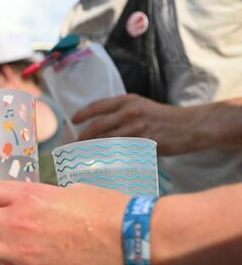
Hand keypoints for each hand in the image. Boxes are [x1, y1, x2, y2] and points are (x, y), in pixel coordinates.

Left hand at [72, 94, 192, 154]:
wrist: (191, 126)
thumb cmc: (164, 117)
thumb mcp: (142, 106)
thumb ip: (121, 112)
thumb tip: (98, 125)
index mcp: (128, 101)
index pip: (97, 106)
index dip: (82, 114)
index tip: (72, 121)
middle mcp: (130, 112)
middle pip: (97, 126)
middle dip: (82, 138)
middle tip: (73, 146)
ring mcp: (137, 128)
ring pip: (106, 142)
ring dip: (91, 151)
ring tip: (81, 157)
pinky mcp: (145, 144)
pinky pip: (121, 153)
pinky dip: (109, 159)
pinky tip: (101, 164)